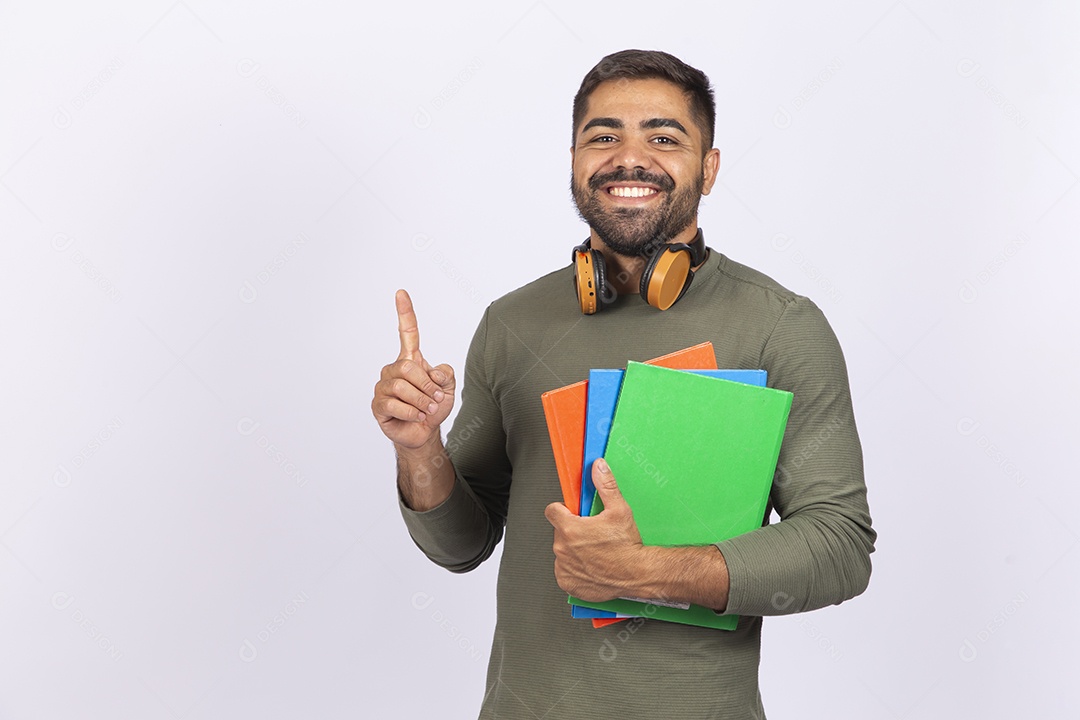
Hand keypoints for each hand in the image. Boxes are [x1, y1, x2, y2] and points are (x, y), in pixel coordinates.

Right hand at [372, 289, 455, 449]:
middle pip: (408, 368)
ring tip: (427, 410)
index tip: (401, 293)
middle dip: (427, 386)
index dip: (405, 312)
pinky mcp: (378, 404)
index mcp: (411, 359)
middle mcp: (394, 369)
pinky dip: (411, 413)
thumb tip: (435, 372)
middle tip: (435, 400)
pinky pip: (393, 405)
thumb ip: (446, 375)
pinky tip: (415, 417)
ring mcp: (383, 386)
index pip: (407, 332)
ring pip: (401, 388)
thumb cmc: (433, 407)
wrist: (423, 433)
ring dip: (421, 402)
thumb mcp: (448, 389)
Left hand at [544, 458, 644, 601]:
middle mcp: (562, 549)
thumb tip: (598, 467)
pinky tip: (592, 566)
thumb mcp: (619, 510)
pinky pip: (565, 571)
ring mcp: (564, 567)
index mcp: (569, 528)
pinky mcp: (567, 582)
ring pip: (562, 552)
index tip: (572, 514)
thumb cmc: (627, 547)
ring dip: (574, 550)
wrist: (637, 575)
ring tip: (595, 551)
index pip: (552, 511)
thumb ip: (605, 485)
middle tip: (593, 534)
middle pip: (560, 532)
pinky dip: (576, 569)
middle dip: (573, 531)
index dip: (563, 510)